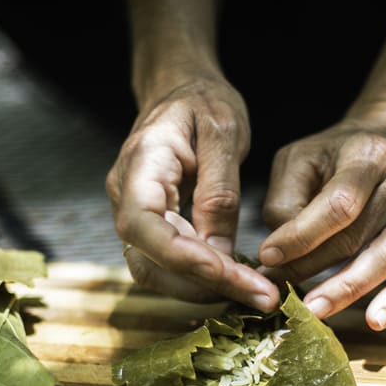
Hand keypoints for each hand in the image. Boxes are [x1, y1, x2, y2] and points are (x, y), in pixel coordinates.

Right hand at [106, 77, 279, 311]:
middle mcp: (125, 198)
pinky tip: (240, 281)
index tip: (227, 273)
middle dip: (203, 285)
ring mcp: (136, 217)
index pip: (144, 226)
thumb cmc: (201, 101)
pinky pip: (170, 265)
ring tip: (256, 294)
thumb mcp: (223, 132)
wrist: (180, 89)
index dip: (182, 257)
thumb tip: (221, 254)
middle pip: (148, 262)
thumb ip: (220, 192)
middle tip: (260, 296)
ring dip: (204, 290)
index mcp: (139, 166)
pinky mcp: (154, 229)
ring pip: (157, 273)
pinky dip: (203, 279)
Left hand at [258, 119, 385, 330]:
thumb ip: (286, 199)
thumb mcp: (303, 157)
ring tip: (315, 311)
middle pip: (358, 236)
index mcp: (369, 156)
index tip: (267, 257)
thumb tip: (278, 252)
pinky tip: (376, 321)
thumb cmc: (338, 153)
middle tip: (281, 294)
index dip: (301, 235)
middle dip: (314, 268)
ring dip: (349, 290)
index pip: (337, 205)